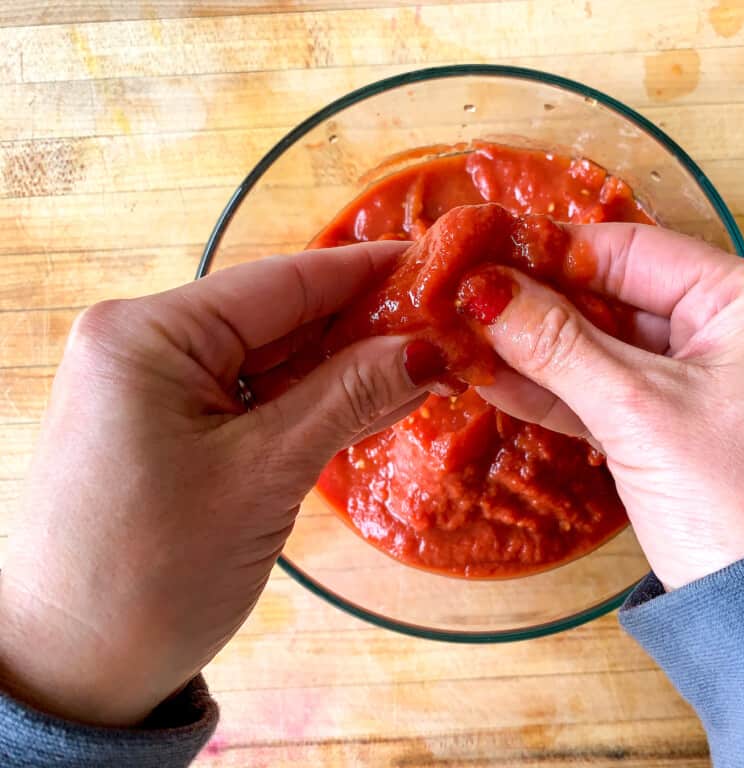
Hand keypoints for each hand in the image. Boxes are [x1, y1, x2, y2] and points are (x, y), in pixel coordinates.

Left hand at [0, 243, 444, 726]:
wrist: (76, 671)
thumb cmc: (155, 572)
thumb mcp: (264, 474)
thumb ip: (348, 398)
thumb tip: (431, 349)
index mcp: (148, 334)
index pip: (279, 283)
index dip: (364, 272)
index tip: (436, 262)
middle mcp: (144, 344)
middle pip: (277, 319)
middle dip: (361, 327)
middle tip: (448, 327)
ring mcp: (154, 387)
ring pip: (270, 361)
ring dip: (343, 370)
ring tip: (428, 365)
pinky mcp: (167, 428)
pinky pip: (252, 399)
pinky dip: (310, 404)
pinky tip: (373, 401)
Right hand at [474, 224, 743, 589]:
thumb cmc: (738, 501)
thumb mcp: (641, 412)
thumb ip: (558, 346)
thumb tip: (483, 290)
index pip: (636, 251)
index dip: (555, 250)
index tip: (484, 248)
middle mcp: (732, 333)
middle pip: (616, 298)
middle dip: (538, 303)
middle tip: (462, 295)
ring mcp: (703, 386)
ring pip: (606, 351)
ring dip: (538, 350)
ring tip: (464, 336)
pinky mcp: (678, 433)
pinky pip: (609, 397)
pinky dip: (558, 393)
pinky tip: (496, 379)